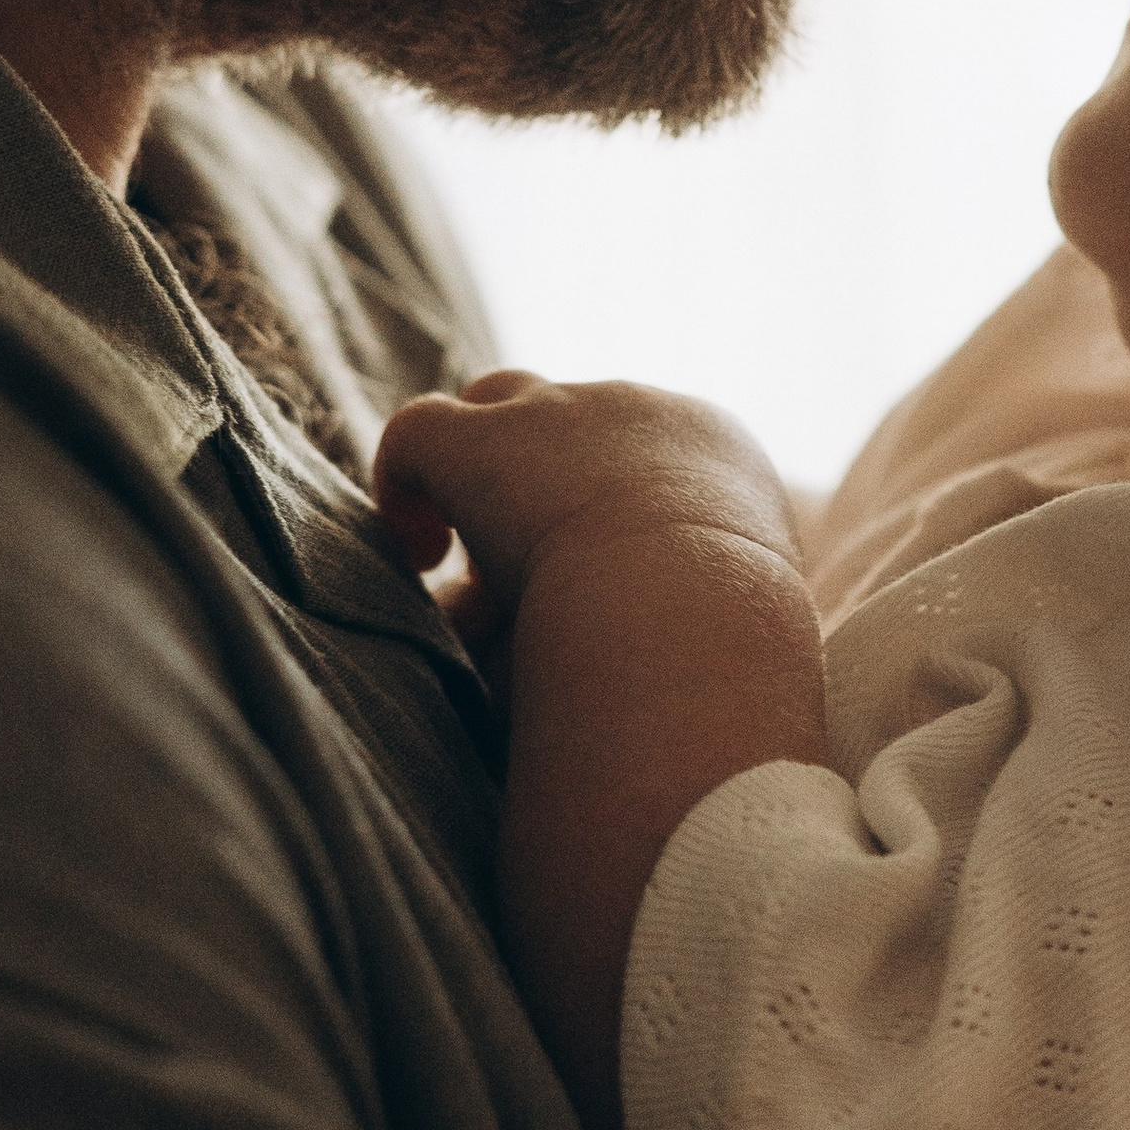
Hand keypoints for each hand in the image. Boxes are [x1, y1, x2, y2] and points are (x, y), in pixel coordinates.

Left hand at [374, 373, 827, 1129]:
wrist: (685, 623)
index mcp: (724, 459)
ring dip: (470, 477)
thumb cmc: (721, 668)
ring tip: (439, 556)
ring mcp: (567, 414)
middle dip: (532, 477)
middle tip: (504, 558)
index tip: (581, 572)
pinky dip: (405, 487)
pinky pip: (419, 434)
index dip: (600, 507)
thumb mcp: (721, 642)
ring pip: (495, 406)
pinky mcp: (491, 437)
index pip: (645, 449)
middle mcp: (649, 415)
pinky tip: (412, 560)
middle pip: (569, 410)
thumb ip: (674, 637)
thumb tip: (653, 723)